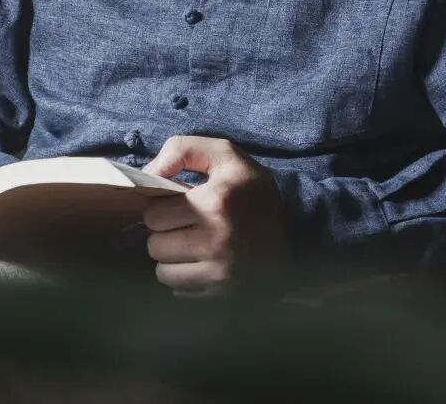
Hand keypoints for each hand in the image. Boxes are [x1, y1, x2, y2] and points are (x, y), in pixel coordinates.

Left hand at [141, 135, 287, 295]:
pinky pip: (180, 292)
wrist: (299, 228)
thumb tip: (146, 171)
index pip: (154, 215)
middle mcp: (216, 241)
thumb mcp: (225, 154)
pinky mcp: (223, 294)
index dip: (163, 207)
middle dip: (165, 233)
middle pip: (155, 246)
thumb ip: (182, 150)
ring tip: (192, 244)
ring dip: (172, 258)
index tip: (179, 205)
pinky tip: (203, 262)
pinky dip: (186, 278)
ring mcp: (220, 273)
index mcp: (215, 203)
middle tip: (185, 225)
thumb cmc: (252, 189)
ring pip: (163, 273)